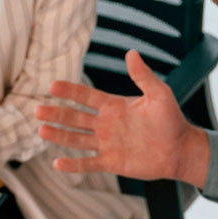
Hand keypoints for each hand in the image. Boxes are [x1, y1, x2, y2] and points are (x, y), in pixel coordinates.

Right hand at [37, 50, 208, 185]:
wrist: (180, 149)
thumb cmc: (171, 120)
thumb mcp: (159, 94)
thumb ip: (143, 76)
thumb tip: (131, 53)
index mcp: (114, 106)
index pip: (86, 96)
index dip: (70, 91)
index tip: (52, 87)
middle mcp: (106, 124)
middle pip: (75, 118)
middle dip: (56, 113)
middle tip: (37, 110)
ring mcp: (107, 144)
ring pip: (76, 139)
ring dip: (59, 135)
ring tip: (41, 130)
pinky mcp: (112, 162)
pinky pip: (88, 163)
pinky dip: (73, 165)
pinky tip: (57, 163)